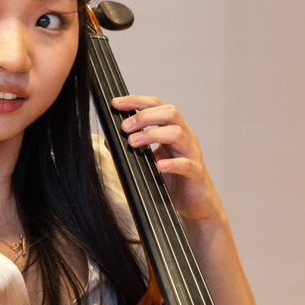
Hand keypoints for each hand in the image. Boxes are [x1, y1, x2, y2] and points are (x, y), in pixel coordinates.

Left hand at [112, 95, 222, 224]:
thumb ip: (132, 149)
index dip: (137, 101)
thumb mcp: (148, 161)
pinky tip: (158, 166)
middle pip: (170, 112)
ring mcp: (191, 153)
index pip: (156, 106)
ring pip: (177, 133)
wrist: (195, 203)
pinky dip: (171, 164)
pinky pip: (186, 164)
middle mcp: (184, 137)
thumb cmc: (171, 179)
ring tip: (132, 142)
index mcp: (172, 129)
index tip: (116, 103)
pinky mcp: (196, 173)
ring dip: (152, 134)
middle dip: (144, 116)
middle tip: (124, 127)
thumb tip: (108, 140)